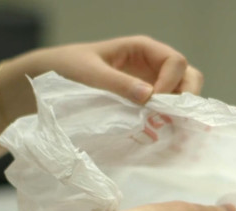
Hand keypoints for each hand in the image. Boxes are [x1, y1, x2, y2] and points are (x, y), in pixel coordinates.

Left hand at [0, 35, 203, 118]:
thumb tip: (150, 97)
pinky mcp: (145, 105)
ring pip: (182, 96)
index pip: (175, 62)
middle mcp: (152, 66)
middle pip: (188, 77)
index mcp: (142, 49)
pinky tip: (162, 136)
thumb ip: (118, 83)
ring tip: (168, 131)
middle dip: (185, 99)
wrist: (46, 82)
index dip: (171, 83)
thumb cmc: (66, 69)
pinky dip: (169, 123)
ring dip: (179, 113)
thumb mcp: (90, 74)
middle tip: (170, 119)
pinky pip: (167, 111)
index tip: (154, 103)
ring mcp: (151, 85)